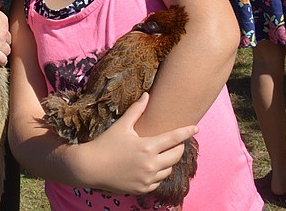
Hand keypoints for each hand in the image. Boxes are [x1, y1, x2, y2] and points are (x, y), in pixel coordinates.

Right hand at [0, 0, 10, 65]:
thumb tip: (0, 4)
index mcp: (3, 19)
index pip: (6, 28)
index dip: (0, 31)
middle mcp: (4, 31)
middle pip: (8, 40)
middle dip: (2, 41)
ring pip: (7, 50)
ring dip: (2, 52)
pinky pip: (2, 60)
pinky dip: (1, 62)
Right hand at [80, 93, 197, 194]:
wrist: (90, 167)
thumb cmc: (105, 144)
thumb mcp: (121, 126)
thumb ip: (136, 111)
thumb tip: (147, 95)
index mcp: (147, 147)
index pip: (174, 138)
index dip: (186, 132)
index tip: (196, 128)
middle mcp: (151, 164)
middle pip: (176, 155)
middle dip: (179, 147)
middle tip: (177, 142)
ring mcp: (147, 179)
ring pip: (169, 169)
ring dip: (169, 161)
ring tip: (163, 153)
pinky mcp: (143, 189)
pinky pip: (159, 181)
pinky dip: (159, 173)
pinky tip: (152, 166)